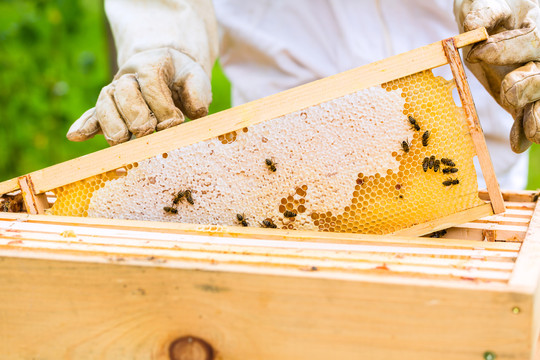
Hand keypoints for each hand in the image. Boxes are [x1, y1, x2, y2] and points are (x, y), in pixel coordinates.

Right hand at [67, 48, 211, 144]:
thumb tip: (195, 112)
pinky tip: (75, 136)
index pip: (151, 82)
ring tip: (119, 140)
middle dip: (135, 113)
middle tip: (146, 131)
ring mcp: (115, 92)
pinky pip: (93, 115)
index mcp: (151, 64)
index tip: (174, 122)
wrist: (167, 71)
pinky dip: (85, 125)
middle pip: (124, 91)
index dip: (161, 104)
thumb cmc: (183, 79)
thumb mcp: (196, 79)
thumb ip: (198, 92)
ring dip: (111, 123)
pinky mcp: (109, 109)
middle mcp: (128, 76)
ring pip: (106, 104)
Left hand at [454, 0, 539, 151]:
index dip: (509, 48)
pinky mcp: (521, 101)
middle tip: (508, 90)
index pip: (534, 39)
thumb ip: (485, 12)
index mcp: (538, 27)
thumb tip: (477, 26)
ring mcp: (533, 80)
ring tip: (533, 133)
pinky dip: (523, 131)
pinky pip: (527, 116)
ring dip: (539, 116)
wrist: (483, 22)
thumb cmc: (485, 7)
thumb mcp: (483, 3)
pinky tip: (520, 143)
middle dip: (529, 85)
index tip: (479, 53)